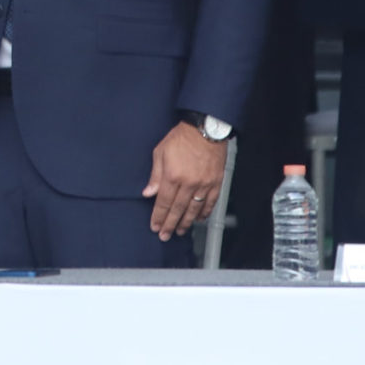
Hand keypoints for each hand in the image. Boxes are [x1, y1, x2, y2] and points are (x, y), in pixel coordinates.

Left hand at [142, 123, 227, 241]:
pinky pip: (210, 202)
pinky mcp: (216, 183)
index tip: (155, 226)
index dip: (159, 217)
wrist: (206, 129)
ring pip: (194, 209)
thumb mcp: (161, 152)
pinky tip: (198, 219)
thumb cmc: (182, 137)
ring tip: (180, 231)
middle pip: (177, 210)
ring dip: (186, 222)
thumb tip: (148, 193)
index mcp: (172, 176)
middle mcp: (188, 183)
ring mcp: (204, 184)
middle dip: (170, 225)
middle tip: (165, 235)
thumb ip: (155, 175)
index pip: (163, 203)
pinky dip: (204, 212)